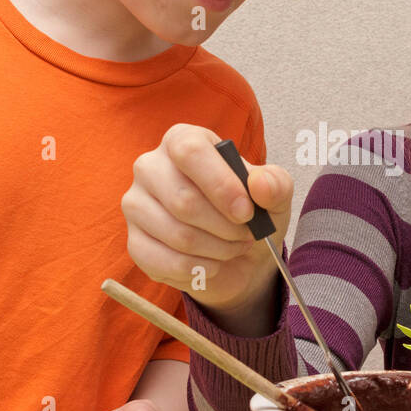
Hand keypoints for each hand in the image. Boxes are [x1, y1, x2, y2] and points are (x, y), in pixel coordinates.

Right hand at [122, 123, 293, 314]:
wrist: (239, 257)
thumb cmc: (250, 214)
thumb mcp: (274, 196)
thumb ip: (275, 184)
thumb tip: (260, 184)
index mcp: (182, 141)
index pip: (190, 151)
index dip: (220, 184)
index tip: (246, 212)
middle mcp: (150, 167)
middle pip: (183, 199)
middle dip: (225, 226)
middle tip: (247, 234)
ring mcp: (136, 205)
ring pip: (178, 234)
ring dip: (218, 250)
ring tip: (234, 247)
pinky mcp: (135, 242)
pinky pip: (165, 261)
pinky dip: (199, 269)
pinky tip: (213, 265)